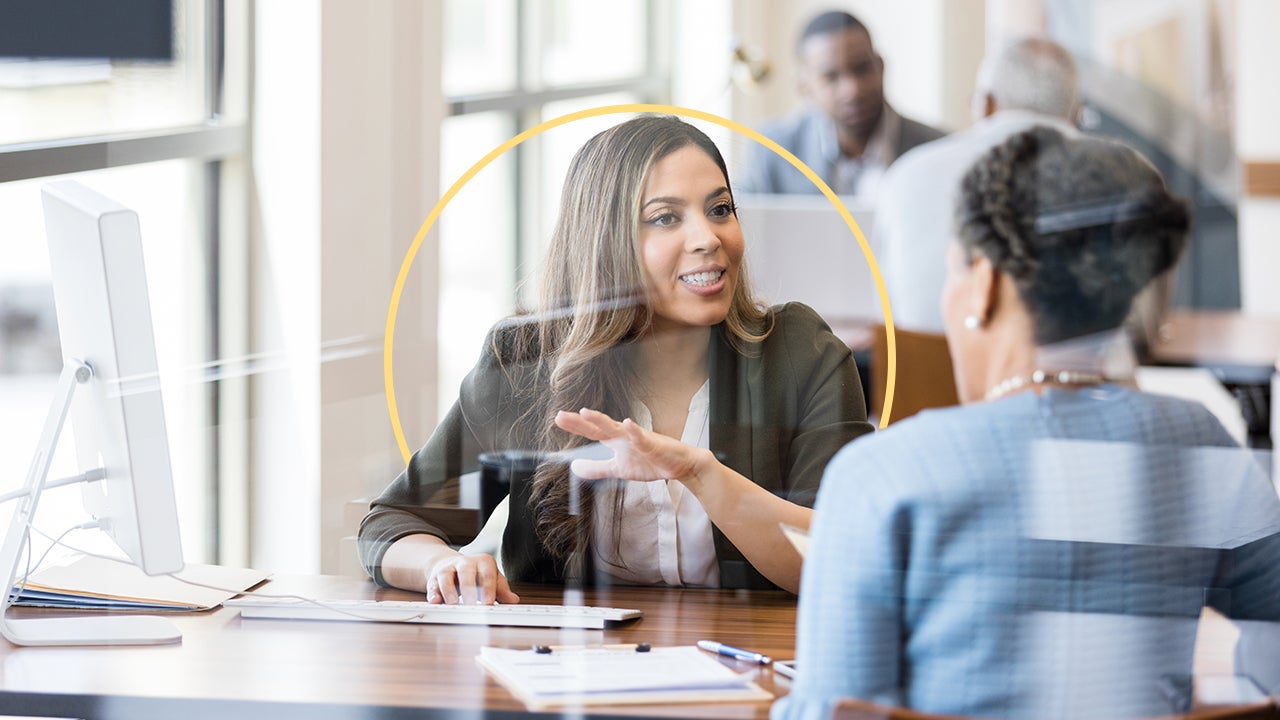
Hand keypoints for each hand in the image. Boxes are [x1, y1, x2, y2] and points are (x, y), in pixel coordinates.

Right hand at [425, 552, 518, 605]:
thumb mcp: (492, 579)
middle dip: (468, 589)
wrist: (453, 565)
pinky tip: (435, 602)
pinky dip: (433, 593)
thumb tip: (513, 600)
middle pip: (466, 572)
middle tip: (471, 605)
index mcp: (483, 562)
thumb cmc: (477, 574)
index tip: (489, 602)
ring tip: (453, 604)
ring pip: (446, 576)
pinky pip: (432, 584)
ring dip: (449, 591)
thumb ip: (502, 590)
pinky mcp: (435, 577)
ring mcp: (448, 568)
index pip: (487, 573)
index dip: (488, 588)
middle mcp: (465, 562)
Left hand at [554, 408, 704, 484]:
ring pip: (617, 428)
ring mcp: (638, 439)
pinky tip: (627, 424)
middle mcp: (624, 436)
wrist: (679, 465)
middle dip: (581, 422)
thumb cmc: (650, 462)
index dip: (576, 426)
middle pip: (599, 427)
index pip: (592, 432)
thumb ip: (597, 468)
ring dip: (602, 420)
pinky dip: (634, 432)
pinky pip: (642, 438)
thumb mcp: (618, 469)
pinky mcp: (653, 445)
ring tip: (586, 413)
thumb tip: (573, 467)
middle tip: (561, 416)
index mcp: (616, 441)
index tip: (558, 419)